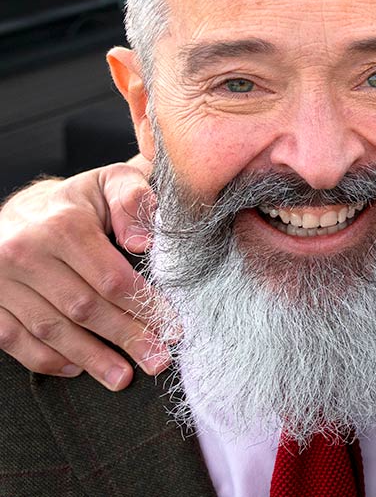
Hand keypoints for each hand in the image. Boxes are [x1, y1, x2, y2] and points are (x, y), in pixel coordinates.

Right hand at [0, 157, 165, 389]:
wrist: (19, 209)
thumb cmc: (75, 202)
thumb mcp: (108, 184)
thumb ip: (134, 200)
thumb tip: (145, 241)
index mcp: (62, 226)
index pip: (111, 278)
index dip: (144, 308)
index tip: (172, 330)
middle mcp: (26, 253)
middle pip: (84, 308)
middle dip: (126, 339)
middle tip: (157, 362)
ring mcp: (0, 280)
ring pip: (50, 329)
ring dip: (90, 358)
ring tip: (123, 377)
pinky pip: (13, 339)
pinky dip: (45, 359)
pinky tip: (77, 368)